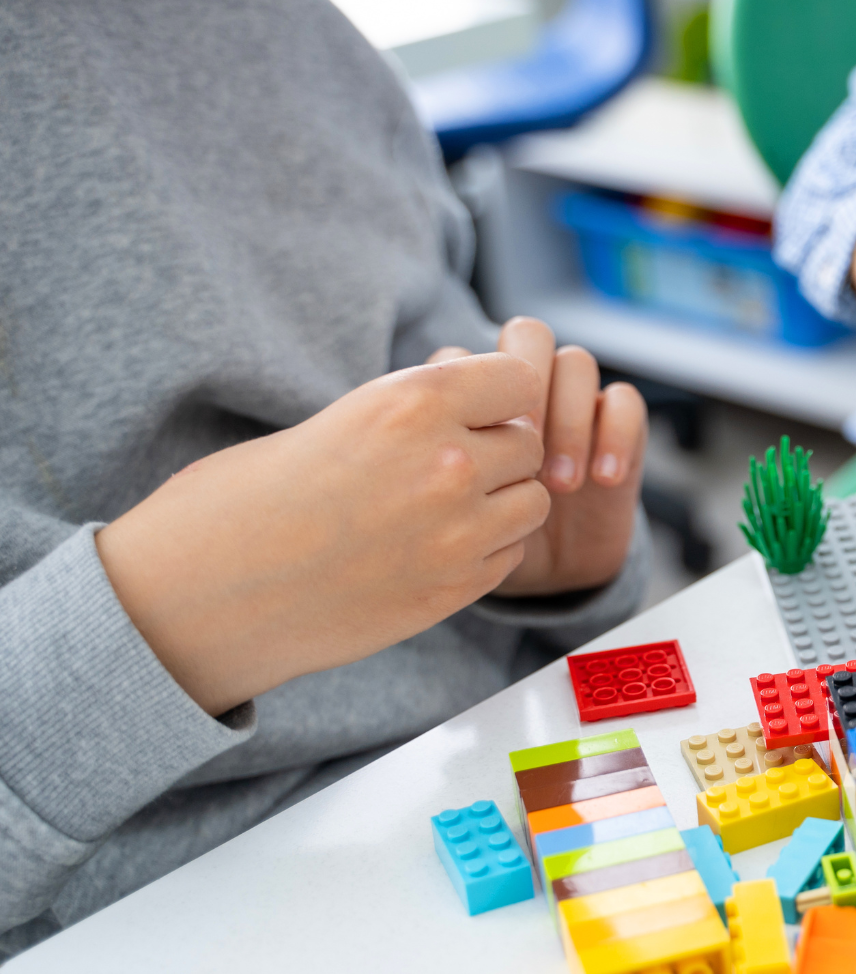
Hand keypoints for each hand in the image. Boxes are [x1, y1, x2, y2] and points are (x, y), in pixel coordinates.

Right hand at [97, 353, 550, 714]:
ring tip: (438, 508)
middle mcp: (448, 464)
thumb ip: (421, 409)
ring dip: (500, 501)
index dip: (495, 395)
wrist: (205, 595)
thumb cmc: (252, 496)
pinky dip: (485, 548)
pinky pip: (509, 553)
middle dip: (497, 450)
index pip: (519, 378)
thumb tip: (486, 398)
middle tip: (440, 467)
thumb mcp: (344, 417)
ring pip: (532, 501)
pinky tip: (430, 548)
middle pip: (529, 442)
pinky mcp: (454, 589)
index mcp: (413, 403)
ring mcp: (458, 533)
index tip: (468, 410)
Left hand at [430, 318, 646, 596]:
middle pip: (529, 335)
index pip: (469, 353)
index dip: (474, 394)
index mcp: (469, 396)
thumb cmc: (476, 539)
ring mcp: (571, 405)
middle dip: (529, 389)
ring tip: (561, 484)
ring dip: (570, 419)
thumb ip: (418, 472)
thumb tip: (405, 455)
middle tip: (523, 450)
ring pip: (577, 362)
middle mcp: (522, 390)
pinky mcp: (616, 429)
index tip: (468, 453)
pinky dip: (616, 434)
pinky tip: (603, 480)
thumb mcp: (431, 514)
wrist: (544, 573)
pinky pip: (625, 403)